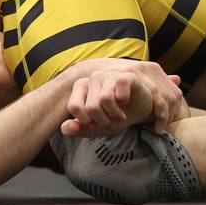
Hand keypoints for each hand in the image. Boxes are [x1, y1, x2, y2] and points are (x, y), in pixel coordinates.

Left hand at [61, 68, 181, 136]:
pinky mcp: (124, 77)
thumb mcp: (96, 127)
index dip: (86, 122)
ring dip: (115, 115)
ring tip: (119, 115)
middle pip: (91, 107)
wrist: (140, 111)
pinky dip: (123, 104)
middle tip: (111, 120)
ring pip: (105, 100)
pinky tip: (126, 103)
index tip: (95, 123)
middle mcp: (92, 78)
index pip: (74, 107)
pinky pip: (118, 93)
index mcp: (81, 87)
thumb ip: (78, 129)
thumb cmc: (114, 116)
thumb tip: (65, 129)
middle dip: (104, 121)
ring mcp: (108, 75)